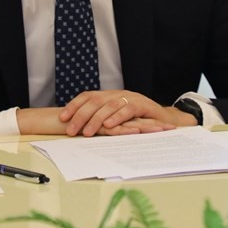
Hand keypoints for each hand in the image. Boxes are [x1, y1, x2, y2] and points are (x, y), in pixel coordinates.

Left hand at [58, 90, 184, 136]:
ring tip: (87, 132)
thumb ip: (101, 120)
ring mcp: (130, 98)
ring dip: (96, 119)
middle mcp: (118, 94)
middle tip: (71, 130)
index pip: (87, 97)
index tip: (62, 118)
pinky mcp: (143, 105)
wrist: (165, 120)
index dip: (74, 106)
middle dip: (80, 115)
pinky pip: (127, 110)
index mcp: (109, 96)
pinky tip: (108, 126)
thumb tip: (78, 128)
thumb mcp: (117, 120)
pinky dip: (117, 118)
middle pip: (95, 101)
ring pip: (109, 105)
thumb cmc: (139, 122)